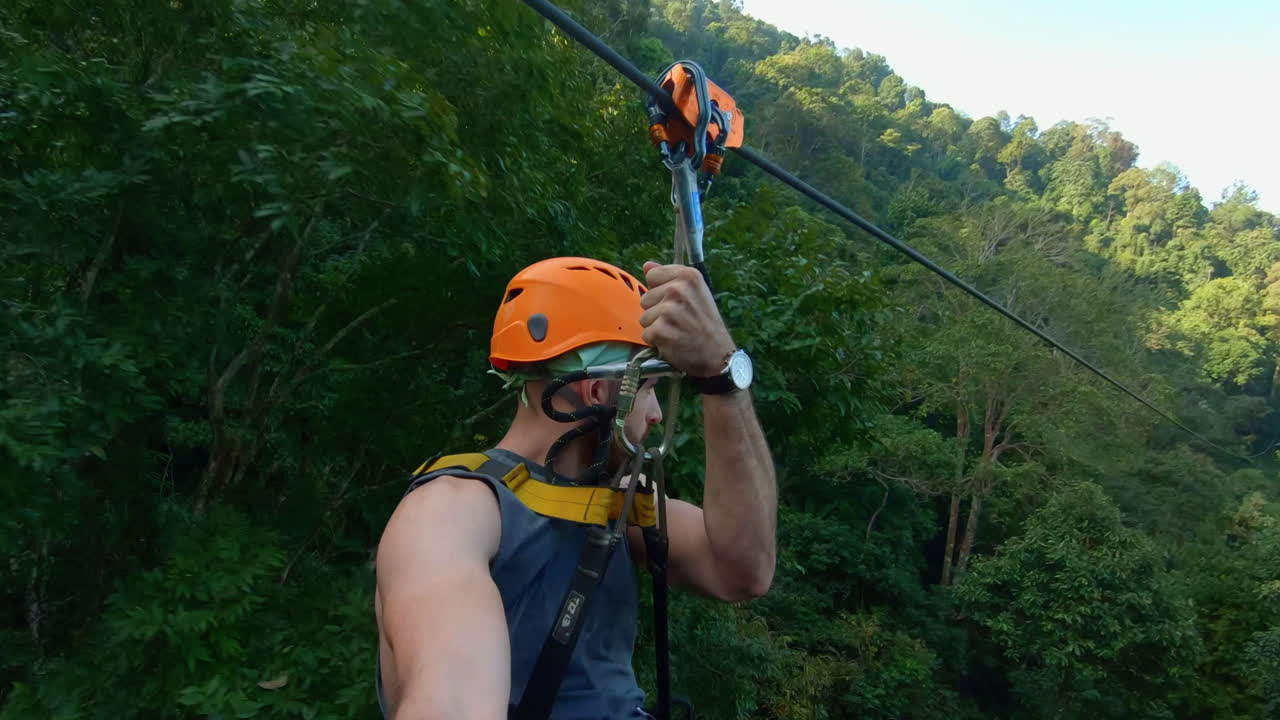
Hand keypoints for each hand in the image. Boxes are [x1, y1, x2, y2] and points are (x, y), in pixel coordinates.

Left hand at [639, 261, 735, 376]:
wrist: (718, 354)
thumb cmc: (705, 323)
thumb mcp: (695, 293)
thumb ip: (669, 278)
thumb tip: (646, 265)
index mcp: (688, 275)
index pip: (652, 275)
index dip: (660, 291)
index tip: (677, 302)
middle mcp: (678, 289)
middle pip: (645, 298)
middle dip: (657, 311)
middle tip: (678, 320)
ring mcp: (669, 309)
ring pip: (644, 317)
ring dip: (656, 327)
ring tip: (676, 331)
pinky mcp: (661, 329)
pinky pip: (646, 334)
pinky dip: (656, 341)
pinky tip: (673, 341)